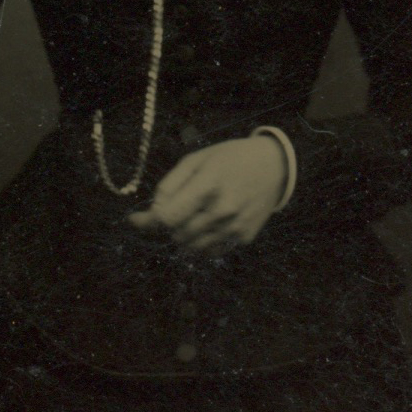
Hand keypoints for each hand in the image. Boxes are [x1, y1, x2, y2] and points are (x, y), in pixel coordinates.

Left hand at [127, 134, 286, 253]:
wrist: (274, 166)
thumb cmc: (229, 159)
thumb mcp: (196, 160)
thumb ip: (169, 186)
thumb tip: (151, 212)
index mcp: (209, 184)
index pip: (169, 217)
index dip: (149, 220)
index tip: (136, 219)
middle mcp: (223, 209)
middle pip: (178, 234)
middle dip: (169, 225)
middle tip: (175, 210)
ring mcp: (235, 226)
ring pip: (192, 248)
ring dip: (183, 237)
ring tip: (191, 217)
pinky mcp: (244, 237)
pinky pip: (211, 251)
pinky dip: (202, 243)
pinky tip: (207, 225)